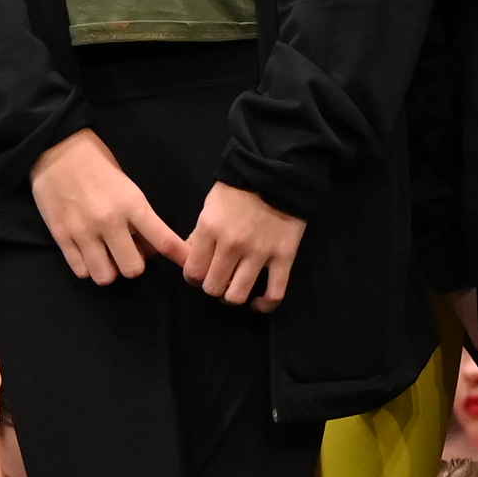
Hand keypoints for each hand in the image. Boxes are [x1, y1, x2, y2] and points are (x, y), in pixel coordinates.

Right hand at [31, 129, 186, 286]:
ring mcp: (84, 231)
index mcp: (133, 205)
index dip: (180, 257)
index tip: (188, 264)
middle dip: (135, 264)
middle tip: (129, 252)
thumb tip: (150, 247)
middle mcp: (110, 222)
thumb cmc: (99, 165)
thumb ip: (140, 218)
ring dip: (110, 270)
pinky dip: (88, 268)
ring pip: (105, 277)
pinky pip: (81, 270)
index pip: (164, 240)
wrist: (57, 151)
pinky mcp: (61, 237)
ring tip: (108, 256)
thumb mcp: (129, 187)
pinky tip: (89, 255)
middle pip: (133, 269)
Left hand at [182, 183, 308, 310]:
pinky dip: (265, 304)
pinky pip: (275, 292)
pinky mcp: (284, 256)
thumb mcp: (210, 205)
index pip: (193, 271)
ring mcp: (259, 252)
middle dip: (213, 287)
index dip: (194, 278)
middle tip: (219, 279)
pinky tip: (258, 303)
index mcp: (210, 229)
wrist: (279, 172)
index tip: (200, 274)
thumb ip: (201, 234)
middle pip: (213, 287)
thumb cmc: (240, 187)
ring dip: (233, 297)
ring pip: (237, 295)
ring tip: (236, 289)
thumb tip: (194, 258)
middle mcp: (232, 245)